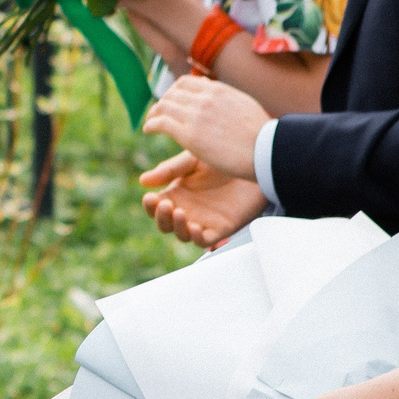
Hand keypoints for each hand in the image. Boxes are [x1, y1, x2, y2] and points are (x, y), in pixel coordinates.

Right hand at [137, 151, 267, 247]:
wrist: (255, 163)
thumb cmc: (223, 158)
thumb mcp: (193, 159)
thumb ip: (170, 170)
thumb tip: (143, 181)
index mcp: (177, 193)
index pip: (155, 205)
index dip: (150, 205)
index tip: (150, 197)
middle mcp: (187, 209)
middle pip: (164, 223)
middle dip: (160, 217)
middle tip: (165, 205)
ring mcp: (203, 220)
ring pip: (181, 234)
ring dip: (177, 227)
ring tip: (180, 213)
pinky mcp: (221, 228)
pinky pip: (204, 240)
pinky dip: (197, 238)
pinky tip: (196, 227)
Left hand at [143, 74, 270, 178]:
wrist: (268, 152)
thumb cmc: (262, 136)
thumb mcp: (245, 106)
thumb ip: (226, 99)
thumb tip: (215, 91)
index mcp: (219, 90)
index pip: (186, 82)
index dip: (174, 92)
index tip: (171, 101)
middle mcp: (205, 98)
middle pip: (172, 93)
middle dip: (162, 103)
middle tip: (158, 113)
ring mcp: (196, 115)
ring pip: (163, 106)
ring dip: (153, 114)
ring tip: (150, 122)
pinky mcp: (190, 135)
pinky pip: (161, 123)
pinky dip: (151, 124)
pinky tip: (148, 130)